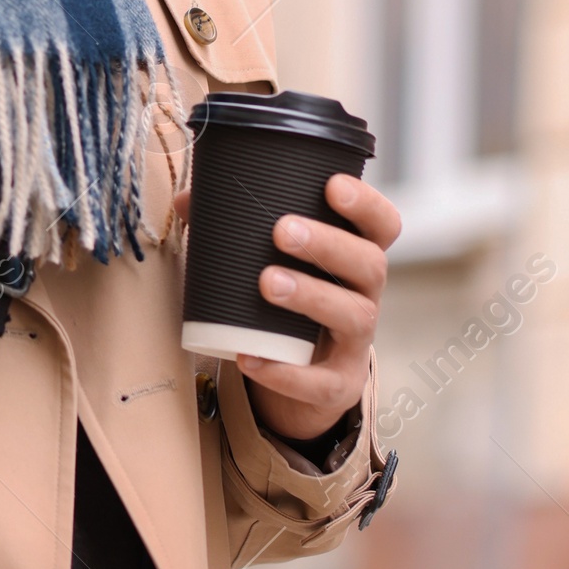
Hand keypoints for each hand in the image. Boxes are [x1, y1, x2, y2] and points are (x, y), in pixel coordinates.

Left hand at [175, 172, 400, 442]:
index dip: (366, 204)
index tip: (331, 185)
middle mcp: (365, 295)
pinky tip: (251, 358)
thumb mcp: (271, 262)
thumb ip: (235, 227)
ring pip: (355, 317)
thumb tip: (186, 199)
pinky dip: (287, 373)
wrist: (300, 376)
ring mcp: (356, 342)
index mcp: (356, 256)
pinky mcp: (338, 384)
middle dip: (329, 245)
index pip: (382, 225)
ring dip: (312, 296)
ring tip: (268, 283)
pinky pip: (322, 382)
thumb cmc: (287, 301)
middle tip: (282, 231)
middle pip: (370, 264)